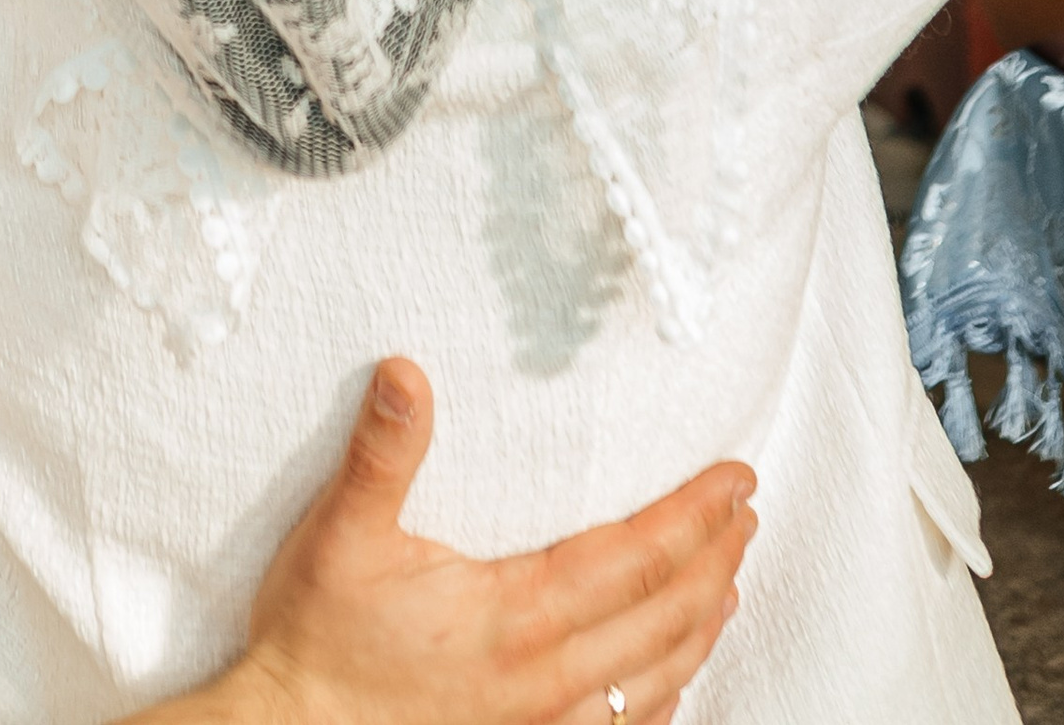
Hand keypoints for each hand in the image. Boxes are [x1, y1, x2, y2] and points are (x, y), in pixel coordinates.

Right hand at [205, 361, 753, 724]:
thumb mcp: (340, 534)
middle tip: (747, 513)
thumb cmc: (316, 639)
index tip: (737, 479)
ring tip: (730, 583)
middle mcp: (545, 677)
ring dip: (701, 625)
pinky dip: (665, 695)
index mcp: (515, 614)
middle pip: (661, 616)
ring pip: (654, 679)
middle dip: (714, 560)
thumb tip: (406, 373)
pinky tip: (672, 678)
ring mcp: (541, 724)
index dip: (693, 515)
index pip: (633, 557)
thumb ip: (382, 454)